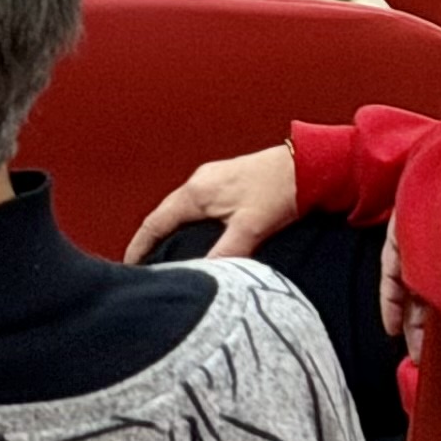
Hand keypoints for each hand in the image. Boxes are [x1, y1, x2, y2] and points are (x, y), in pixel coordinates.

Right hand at [127, 141, 300, 262]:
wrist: (311, 165)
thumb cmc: (281, 190)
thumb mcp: (252, 227)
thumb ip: (226, 252)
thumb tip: (205, 276)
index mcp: (196, 193)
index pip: (156, 223)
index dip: (140, 245)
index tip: (130, 264)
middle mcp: (198, 183)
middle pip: (165, 215)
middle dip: (152, 238)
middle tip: (147, 262)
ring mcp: (212, 179)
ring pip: (182, 209)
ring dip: (172, 229)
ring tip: (170, 251)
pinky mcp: (227, 181)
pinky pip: (198, 204)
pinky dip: (190, 221)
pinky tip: (202, 233)